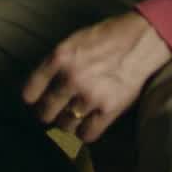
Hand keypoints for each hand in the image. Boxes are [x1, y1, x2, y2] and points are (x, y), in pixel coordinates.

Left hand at [21, 12, 171, 143]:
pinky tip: (87, 124)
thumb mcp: (74, 40)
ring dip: (66, 123)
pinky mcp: (108, 110)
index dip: (31, 99)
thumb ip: (57, 62)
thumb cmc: (108, 36)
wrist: (141, 40)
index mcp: (59, 58)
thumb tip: (43, 84)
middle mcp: (71, 78)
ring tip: (72, 117)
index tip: (34, 102)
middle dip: (47, 114)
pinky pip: (87, 134)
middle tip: (53, 112)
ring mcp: (90, 96)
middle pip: (45, 112)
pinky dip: (84, 133)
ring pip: (65, 125)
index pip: (30, 91)